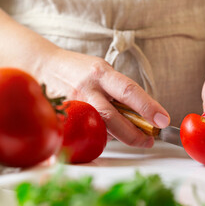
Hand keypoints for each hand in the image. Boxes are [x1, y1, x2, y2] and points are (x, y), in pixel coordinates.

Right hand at [37, 49, 169, 147]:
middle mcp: (86, 89)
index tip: (163, 120)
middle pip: (112, 117)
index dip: (147, 107)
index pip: (128, 90)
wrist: (41, 66)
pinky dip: (99, 136)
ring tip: (136, 138)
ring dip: (121, 136)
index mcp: (100, 73)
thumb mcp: (102, 70)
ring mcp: (72, 105)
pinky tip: (107, 134)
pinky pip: (84, 132)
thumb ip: (119, 89)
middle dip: (134, 133)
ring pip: (99, 128)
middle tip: (149, 139)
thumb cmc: (77, 69)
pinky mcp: (62, 118)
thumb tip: (143, 111)